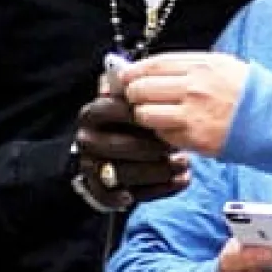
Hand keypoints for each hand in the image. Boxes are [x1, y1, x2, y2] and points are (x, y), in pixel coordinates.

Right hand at [74, 95, 189, 208]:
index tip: (167, 115)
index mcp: (92, 114)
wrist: (118, 148)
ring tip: (185, 163)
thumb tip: (140, 76)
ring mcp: (92, 166)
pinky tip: (179, 180)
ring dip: (159, 171)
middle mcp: (87, 140)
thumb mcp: (133, 99)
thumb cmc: (133, 120)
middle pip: (118, 146)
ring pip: (124, 173)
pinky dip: (156, 190)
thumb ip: (138, 89)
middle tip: (178, 146)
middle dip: (152, 147)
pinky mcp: (102, 190)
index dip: (142, 114)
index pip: (113, 110)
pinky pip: (129, 194)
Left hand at [122, 52, 249, 156]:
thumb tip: (154, 70)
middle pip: (143, 88)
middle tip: (132, 98)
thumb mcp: (222, 66)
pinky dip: (160, 133)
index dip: (133, 71)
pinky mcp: (194, 138)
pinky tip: (169, 130)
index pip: (153, 64)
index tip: (124, 76)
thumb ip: (189, 67)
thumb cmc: (248, 93)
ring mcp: (192, 113)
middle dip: (132, 94)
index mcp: (201, 65)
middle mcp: (194, 86)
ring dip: (142, 115)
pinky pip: (162, 135)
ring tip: (150, 116)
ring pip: (145, 114)